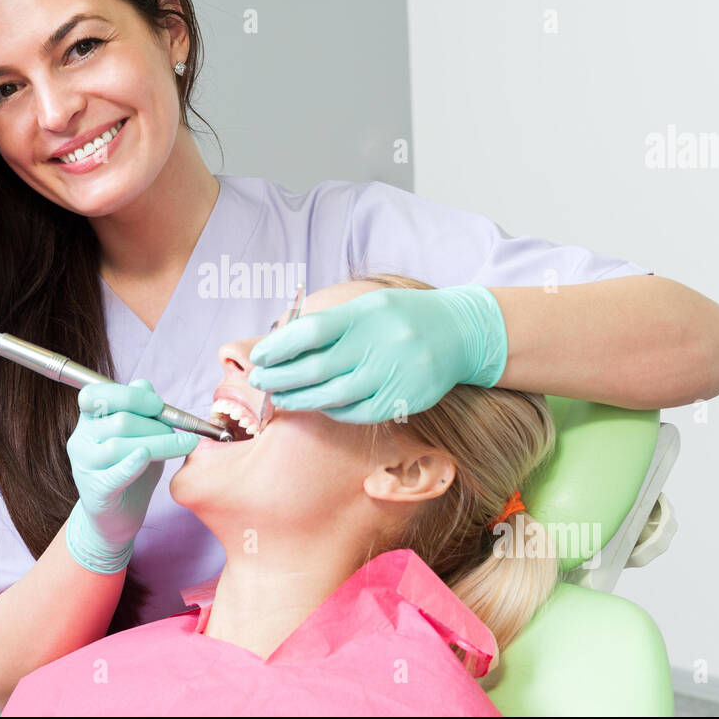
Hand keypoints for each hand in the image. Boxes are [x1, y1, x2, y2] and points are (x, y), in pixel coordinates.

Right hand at [64, 379, 198, 573]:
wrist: (118, 518)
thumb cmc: (132, 471)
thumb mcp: (140, 436)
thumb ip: (141, 411)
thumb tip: (143, 384)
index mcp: (89, 420)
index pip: (96, 394)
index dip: (129, 395)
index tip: (158, 405)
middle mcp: (80, 439)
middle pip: (120, 421)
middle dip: (156, 425)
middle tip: (178, 435)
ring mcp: (83, 466)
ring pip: (120, 446)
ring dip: (157, 444)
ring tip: (180, 447)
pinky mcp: (94, 492)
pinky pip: (114, 474)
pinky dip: (132, 464)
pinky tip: (146, 458)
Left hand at [247, 283, 507, 423]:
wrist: (459, 332)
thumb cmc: (401, 317)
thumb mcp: (368, 306)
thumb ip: (330, 325)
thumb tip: (282, 346)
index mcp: (366, 314)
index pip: (311, 331)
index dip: (279, 346)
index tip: (259, 356)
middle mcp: (379, 343)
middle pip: (317, 368)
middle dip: (280, 377)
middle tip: (259, 380)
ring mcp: (393, 373)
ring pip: (334, 395)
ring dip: (300, 399)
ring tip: (281, 397)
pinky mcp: (404, 399)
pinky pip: (358, 412)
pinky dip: (333, 411)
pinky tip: (318, 405)